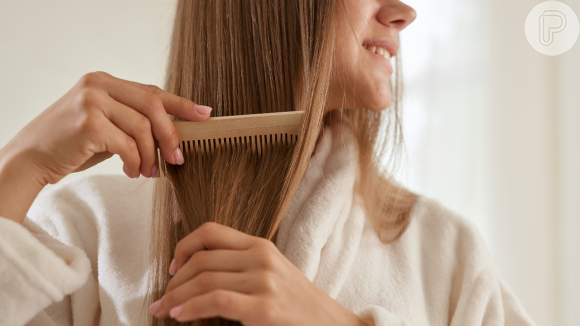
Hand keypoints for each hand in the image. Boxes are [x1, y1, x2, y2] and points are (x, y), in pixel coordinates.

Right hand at [0, 71, 210, 222]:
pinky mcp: (88, 123)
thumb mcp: (107, 126)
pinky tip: (132, 172)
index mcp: (106, 82)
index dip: (182, 104)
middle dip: (171, 134)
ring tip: (148, 172)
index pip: (152, 91)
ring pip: (142, 127)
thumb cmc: (72, 145)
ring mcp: (92, 101)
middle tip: (178, 159)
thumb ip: (134, 122)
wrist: (31, 158)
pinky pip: (127, 144)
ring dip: (151, 155)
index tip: (205, 115)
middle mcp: (99, 85)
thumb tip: (175, 133)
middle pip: (153, 105)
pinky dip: (135, 161)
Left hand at [149, 222, 367, 325]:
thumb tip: (199, 273)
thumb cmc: (296, 304)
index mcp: (260, 245)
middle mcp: (261, 257)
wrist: (331, 324)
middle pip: (201, 258)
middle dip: (174, 280)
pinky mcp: (265, 306)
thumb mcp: (271, 273)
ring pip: (204, 279)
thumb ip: (241, 266)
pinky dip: (191, 307)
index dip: (183, 246)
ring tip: (165, 309)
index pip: (210, 231)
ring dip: (176, 296)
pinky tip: (180, 315)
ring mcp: (264, 280)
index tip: (174, 268)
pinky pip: (216, 301)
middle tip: (162, 297)